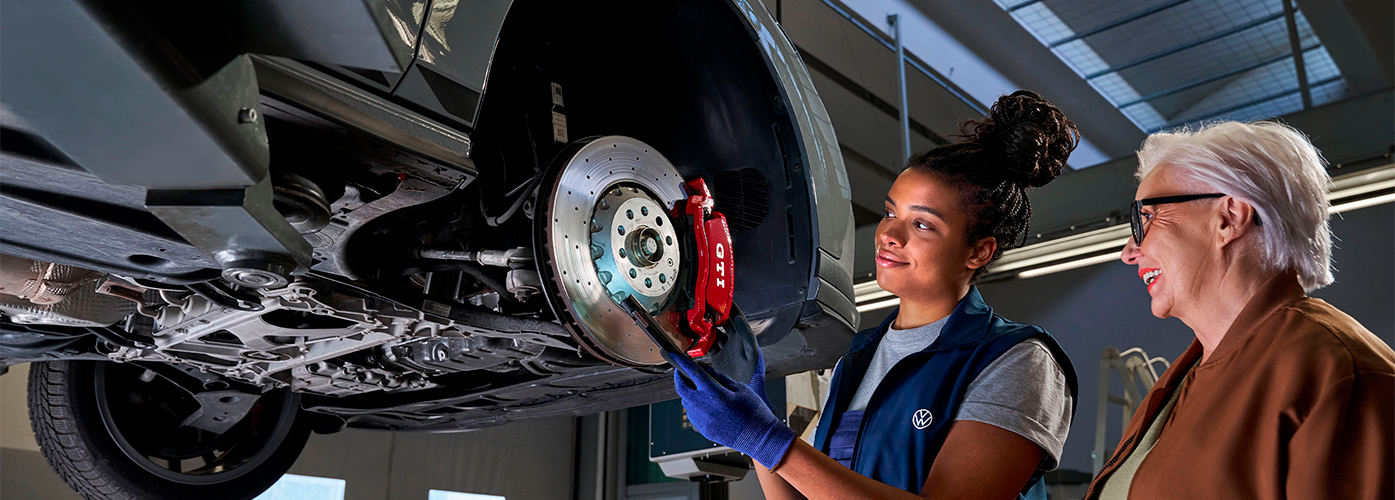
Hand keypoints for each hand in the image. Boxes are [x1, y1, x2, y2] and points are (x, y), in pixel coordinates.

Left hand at [669, 353, 794, 468]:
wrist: (759, 438)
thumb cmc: (754, 411)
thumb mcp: (741, 389)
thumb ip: (721, 378)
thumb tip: (707, 371)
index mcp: (715, 393)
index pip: (693, 373)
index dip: (681, 362)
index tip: (673, 355)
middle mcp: (705, 407)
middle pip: (682, 389)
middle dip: (678, 378)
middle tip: (681, 371)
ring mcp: (702, 421)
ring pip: (686, 402)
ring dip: (688, 393)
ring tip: (699, 389)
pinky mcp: (704, 430)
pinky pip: (692, 414)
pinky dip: (694, 406)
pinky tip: (706, 404)